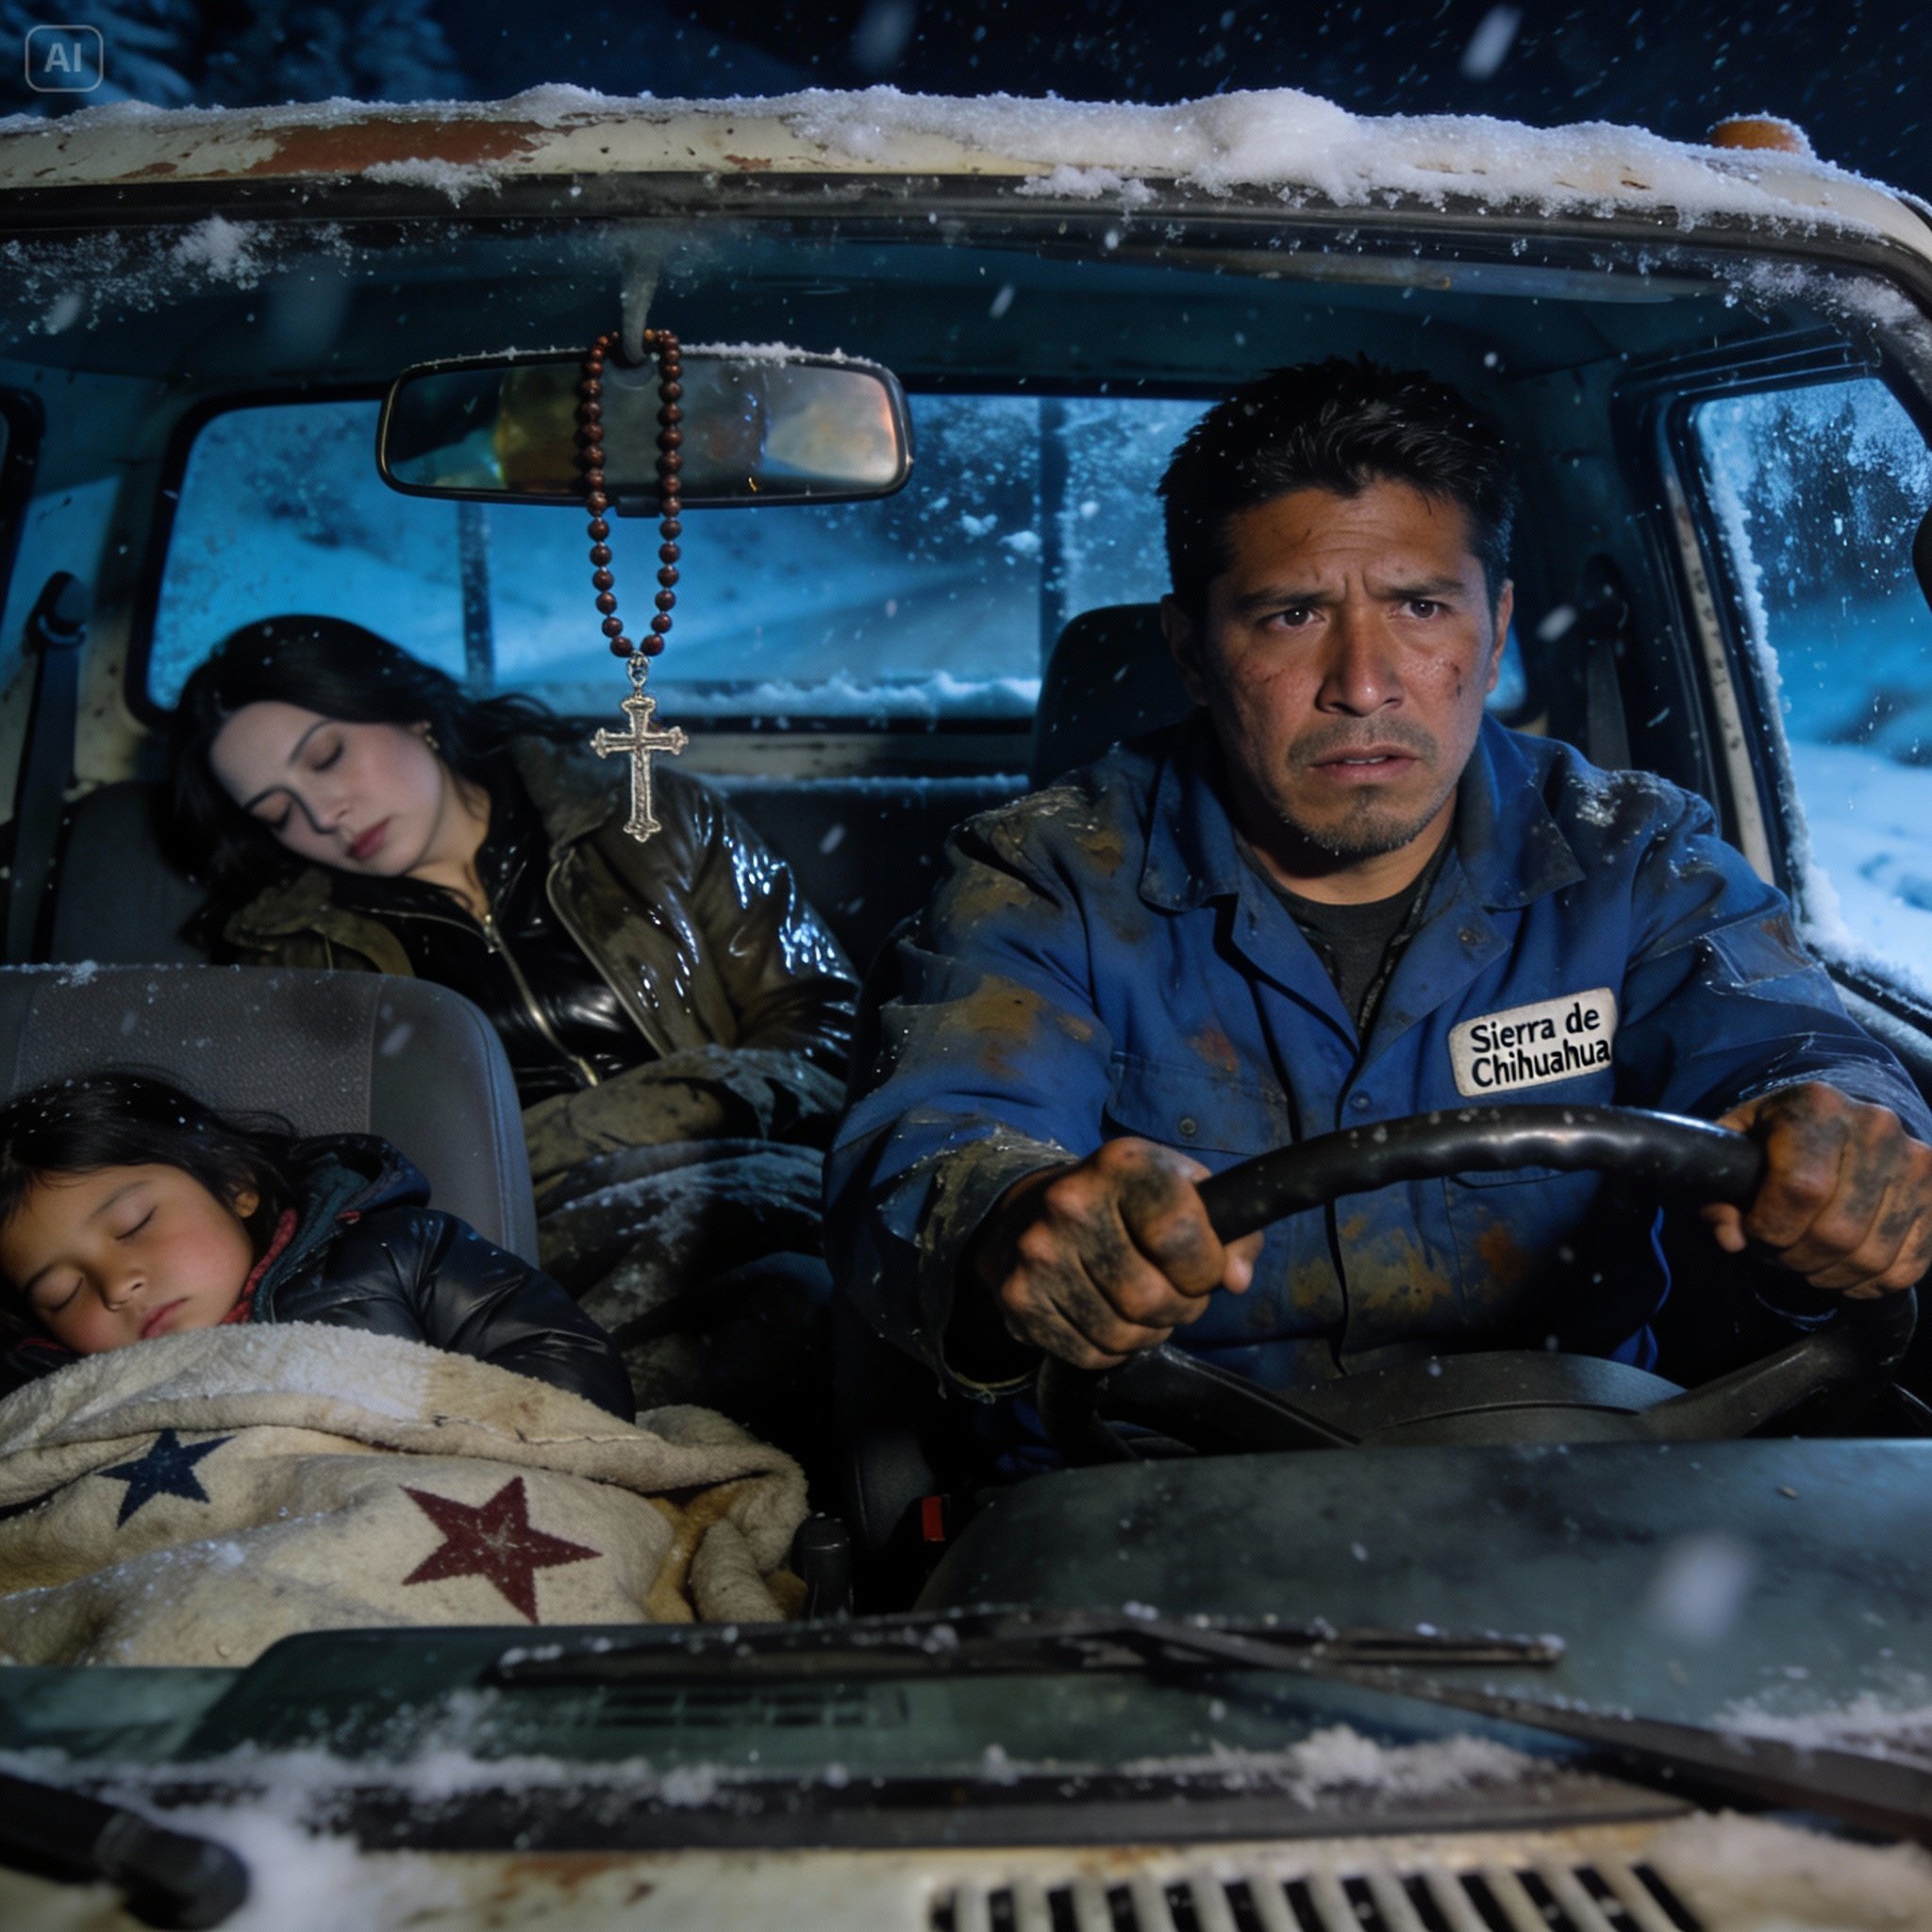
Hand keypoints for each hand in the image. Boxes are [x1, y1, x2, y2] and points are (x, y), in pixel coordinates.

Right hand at [972, 1137, 1264, 1368]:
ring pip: (1121, 1334)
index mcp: (1122, 1166)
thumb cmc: (1125, 1204)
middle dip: (1178, 1309)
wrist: (1028, 1210)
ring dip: (1145, 1333)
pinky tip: (1105, 1317)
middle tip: (1174, 1295)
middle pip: (1150, 1297)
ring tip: (1140, 1307)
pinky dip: (1108, 1350)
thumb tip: (1237, 1279)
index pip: (1178, 1235)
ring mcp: (1038, 1253)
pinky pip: (1087, 1353)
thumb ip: (1231, 1231)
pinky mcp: (1017, 1298)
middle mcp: (1070, 1204)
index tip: (1203, 1269)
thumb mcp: (1183, 1191)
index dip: (1205, 1267)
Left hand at [1704, 1082, 1931, 1297]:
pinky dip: (1869, 1282)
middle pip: (1837, 1230)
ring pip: (1872, 1255)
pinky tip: (1842, 1270)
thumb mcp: (1734, 1144)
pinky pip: (1908, 1265)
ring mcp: (1916, 1161)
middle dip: (1794, 1257)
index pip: (1800, 1190)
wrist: (1836, 1119)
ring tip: (1805, 1259)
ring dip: (1829, 1273)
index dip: (1769, 1228)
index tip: (1752, 1232)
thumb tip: (1731, 1237)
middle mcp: (1875, 1127)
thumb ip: (1719, 1186)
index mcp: (1819, 1106)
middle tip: (1776, 1251)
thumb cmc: (1775, 1135)